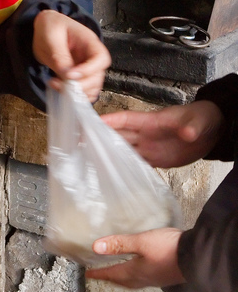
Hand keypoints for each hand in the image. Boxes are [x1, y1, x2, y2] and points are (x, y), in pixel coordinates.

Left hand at [32, 10, 110, 100]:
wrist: (45, 26)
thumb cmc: (50, 26)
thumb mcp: (51, 36)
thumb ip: (59, 55)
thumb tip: (67, 75)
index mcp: (89, 41)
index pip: (101, 58)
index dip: (90, 70)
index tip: (71, 75)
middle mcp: (91, 56)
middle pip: (98, 76)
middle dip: (81, 85)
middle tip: (60, 84)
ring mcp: (87, 67)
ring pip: (92, 86)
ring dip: (77, 92)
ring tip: (56, 85)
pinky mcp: (79, 76)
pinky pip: (84, 90)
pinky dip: (75, 95)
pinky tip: (60, 89)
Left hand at [85, 228, 183, 288]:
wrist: (196, 258)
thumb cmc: (167, 248)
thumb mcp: (141, 242)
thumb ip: (120, 244)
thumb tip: (95, 247)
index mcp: (134, 272)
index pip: (112, 273)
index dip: (99, 273)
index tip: (87, 274)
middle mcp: (143, 279)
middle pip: (121, 281)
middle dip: (110, 278)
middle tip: (100, 275)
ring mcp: (155, 279)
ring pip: (132, 282)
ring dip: (122, 279)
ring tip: (116, 275)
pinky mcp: (164, 276)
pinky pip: (143, 280)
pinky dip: (134, 277)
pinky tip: (139, 271)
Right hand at [100, 101, 224, 168]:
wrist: (211, 132)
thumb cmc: (202, 118)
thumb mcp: (198, 121)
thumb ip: (191, 127)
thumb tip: (187, 133)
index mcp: (151, 121)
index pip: (125, 119)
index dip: (108, 121)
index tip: (89, 123)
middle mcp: (146, 134)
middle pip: (119, 135)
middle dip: (99, 137)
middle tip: (79, 143)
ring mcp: (150, 147)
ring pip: (124, 150)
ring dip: (108, 153)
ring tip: (89, 160)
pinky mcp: (156, 159)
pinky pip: (136, 162)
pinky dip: (124, 167)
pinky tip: (112, 173)